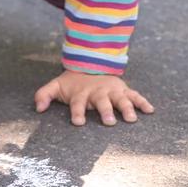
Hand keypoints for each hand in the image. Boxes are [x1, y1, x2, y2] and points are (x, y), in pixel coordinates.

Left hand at [33, 70, 154, 125]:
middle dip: (105, 111)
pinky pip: (134, 95)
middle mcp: (98, 93)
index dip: (77, 112)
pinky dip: (142, 102)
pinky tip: (150, 110)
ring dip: (126, 108)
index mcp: (82, 94)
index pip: (78, 104)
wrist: (90, 64)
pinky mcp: (123, 90)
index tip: (77, 122)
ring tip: (130, 119)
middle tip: (108, 122)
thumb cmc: (73, 83)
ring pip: (120, 99)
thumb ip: (43, 95)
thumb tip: (38, 108)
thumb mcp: (56, 86)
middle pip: (102, 102)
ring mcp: (112, 91)